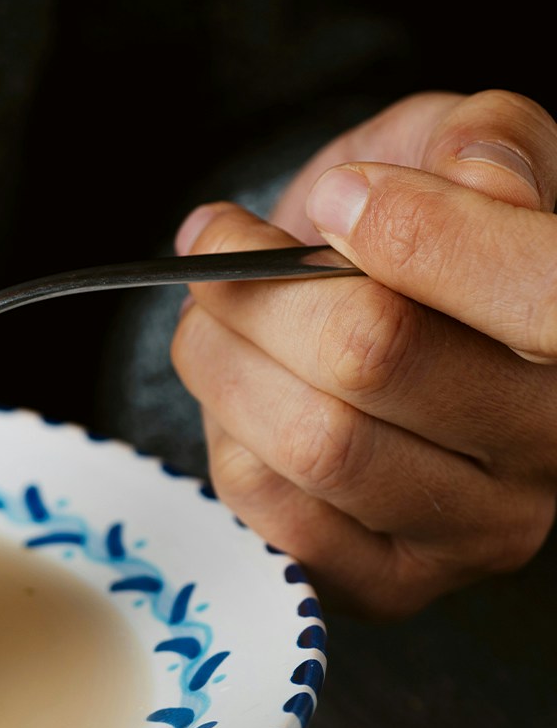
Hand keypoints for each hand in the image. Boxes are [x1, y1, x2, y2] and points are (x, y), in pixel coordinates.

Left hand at [169, 90, 556, 618]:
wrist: (365, 317)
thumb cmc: (414, 227)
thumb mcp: (460, 146)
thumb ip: (481, 143)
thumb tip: (473, 180)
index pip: (536, 287)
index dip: (416, 231)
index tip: (330, 198)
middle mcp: (554, 443)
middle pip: (376, 353)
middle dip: (264, 286)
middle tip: (216, 245)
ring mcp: (481, 529)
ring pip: (314, 439)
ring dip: (222, 356)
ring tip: (205, 309)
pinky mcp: (394, 584)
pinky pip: (273, 506)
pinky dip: (226, 433)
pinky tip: (238, 394)